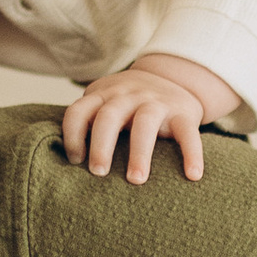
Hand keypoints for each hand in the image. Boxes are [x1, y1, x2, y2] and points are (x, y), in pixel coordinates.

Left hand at [58, 53, 236, 182]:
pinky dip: (192, 153)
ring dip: (139, 152)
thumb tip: (62, 163)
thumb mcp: (106, 101)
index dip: (73, 135)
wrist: (174, 76)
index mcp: (104, 95)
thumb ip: (87, 120)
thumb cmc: (129, 101)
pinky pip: (188, 133)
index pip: (79, 110)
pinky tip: (193, 175)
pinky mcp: (183, 112)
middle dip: (101, 145)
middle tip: (98, 173)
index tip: (75, 161)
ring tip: (135, 180)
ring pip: (145, 123)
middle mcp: (128, 95)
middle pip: (109, 116)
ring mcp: (156, 102)